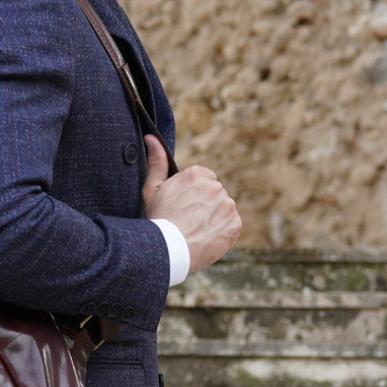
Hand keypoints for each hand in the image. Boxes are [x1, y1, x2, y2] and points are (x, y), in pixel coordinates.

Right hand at [142, 135, 241, 272]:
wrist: (169, 249)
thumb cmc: (158, 219)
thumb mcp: (152, 188)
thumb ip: (157, 162)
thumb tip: (151, 137)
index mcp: (197, 174)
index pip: (203, 180)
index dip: (192, 194)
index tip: (183, 205)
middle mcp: (216, 187)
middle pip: (214, 194)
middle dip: (204, 204)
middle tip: (188, 219)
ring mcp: (228, 206)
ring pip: (222, 209)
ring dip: (213, 217)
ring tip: (196, 229)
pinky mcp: (235, 224)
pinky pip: (230, 225)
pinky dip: (221, 231)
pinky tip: (205, 236)